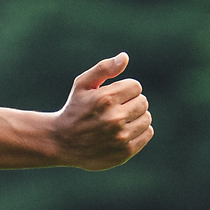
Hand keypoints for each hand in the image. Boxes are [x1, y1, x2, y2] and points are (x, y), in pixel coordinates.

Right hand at [51, 53, 151, 171]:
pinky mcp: (124, 152)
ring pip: (147, 118)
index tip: (113, 96)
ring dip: (136, 117)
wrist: (62, 142)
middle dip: (131, 102)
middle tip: (116, 109)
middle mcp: (114, 118)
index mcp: (105, 99)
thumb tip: (124, 57)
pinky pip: (147, 134)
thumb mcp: (82, 85)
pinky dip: (139, 131)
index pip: (136, 86)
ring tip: (120, 121)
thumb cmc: (74, 109)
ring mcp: (120, 137)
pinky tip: (123, 132)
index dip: (125, 89)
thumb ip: (104, 68)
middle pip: (143, 102)